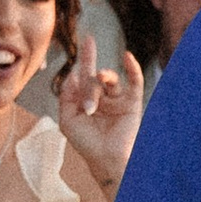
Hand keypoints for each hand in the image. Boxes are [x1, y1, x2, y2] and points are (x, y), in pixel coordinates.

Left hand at [55, 33, 141, 188]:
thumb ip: (67, 96)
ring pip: (108, 80)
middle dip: (88, 65)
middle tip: (88, 41)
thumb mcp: (67, 119)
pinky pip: (134, 81)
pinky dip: (132, 68)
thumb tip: (72, 75)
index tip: (86, 41)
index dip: (83, 61)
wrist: (106, 160)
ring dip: (100, 84)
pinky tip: (127, 56)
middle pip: (93, 77)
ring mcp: (117, 99)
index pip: (82, 76)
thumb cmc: (86, 144)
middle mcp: (102, 98)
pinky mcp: (131, 103)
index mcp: (86, 101)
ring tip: (93, 101)